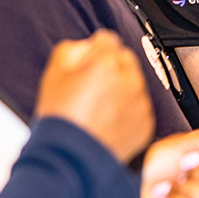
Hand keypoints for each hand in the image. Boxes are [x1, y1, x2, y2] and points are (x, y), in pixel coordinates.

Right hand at [34, 30, 154, 163]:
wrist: (71, 157)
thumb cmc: (61, 118)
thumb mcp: (52, 75)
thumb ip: (69, 51)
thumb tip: (83, 47)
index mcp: (106, 63)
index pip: (108, 39)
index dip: (95, 47)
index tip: (89, 57)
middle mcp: (129, 79)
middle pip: (124, 59)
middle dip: (110, 66)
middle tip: (91, 84)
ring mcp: (140, 102)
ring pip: (134, 84)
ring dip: (121, 88)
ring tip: (97, 107)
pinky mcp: (146, 122)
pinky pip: (139, 108)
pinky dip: (127, 111)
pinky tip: (107, 121)